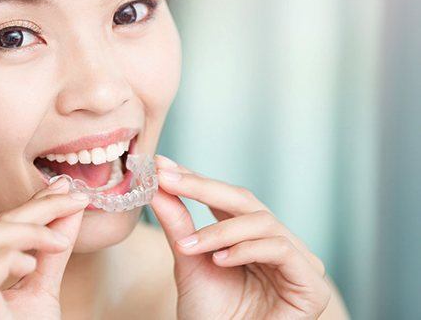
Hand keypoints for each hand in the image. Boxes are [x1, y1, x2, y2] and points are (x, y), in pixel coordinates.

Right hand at [0, 177, 90, 318]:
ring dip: (26, 230)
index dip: (33, 205)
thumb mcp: (45, 292)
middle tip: (74, 201)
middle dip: (35, 208)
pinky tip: (32, 266)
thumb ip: (54, 251)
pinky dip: (9, 261)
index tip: (66, 189)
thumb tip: (72, 208)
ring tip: (58, 241)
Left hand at [150, 154, 330, 319]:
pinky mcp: (310, 284)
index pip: (225, 199)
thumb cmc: (209, 317)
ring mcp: (297, 261)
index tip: (163, 166)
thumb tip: (159, 185)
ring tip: (189, 246)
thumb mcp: (189, 262)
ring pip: (262, 222)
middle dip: (203, 187)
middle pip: (245, 200)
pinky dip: (246, 249)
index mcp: (249, 237)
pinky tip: (220, 259)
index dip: (195, 179)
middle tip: (169, 180)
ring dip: (220, 230)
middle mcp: (276, 243)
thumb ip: (178, 224)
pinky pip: (280, 249)